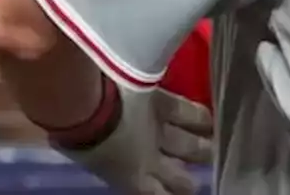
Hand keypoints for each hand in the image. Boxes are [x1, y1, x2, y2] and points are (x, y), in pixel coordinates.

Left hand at [57, 87, 208, 194]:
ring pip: (192, 146)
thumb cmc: (76, 137)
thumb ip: (110, 164)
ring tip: (213, 150)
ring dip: (203, 149)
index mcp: (132, 178)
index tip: (178, 194)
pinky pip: (190, 113)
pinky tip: (210, 120)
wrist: (86, 106)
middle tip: (196, 180)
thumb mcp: (90, 159)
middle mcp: (152, 160)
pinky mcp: (164, 103)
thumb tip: (104, 160)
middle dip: (189, 181)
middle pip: (181, 177)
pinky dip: (201, 118)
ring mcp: (162, 132)